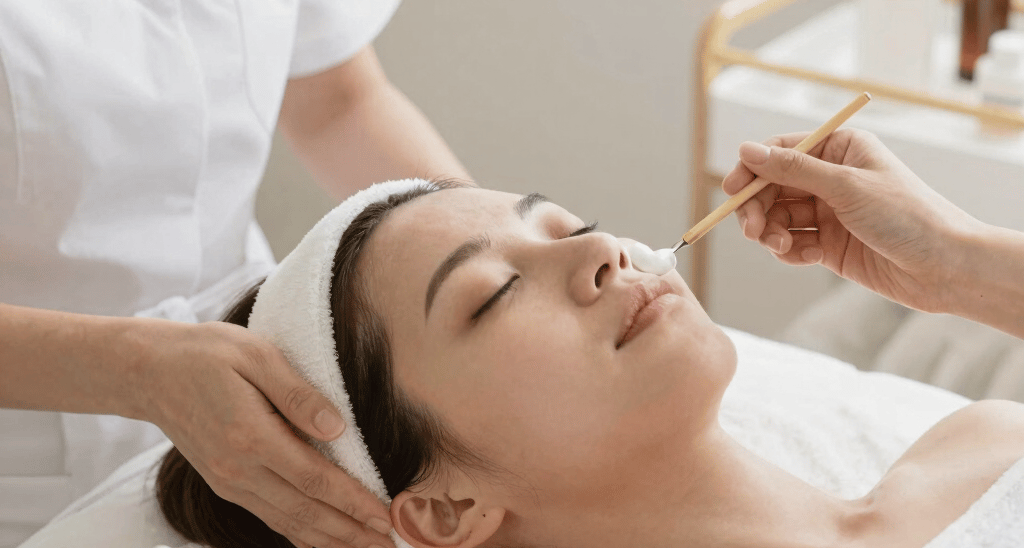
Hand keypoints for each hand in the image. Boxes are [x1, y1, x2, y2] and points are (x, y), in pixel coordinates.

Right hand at [137, 319, 394, 547]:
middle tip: (391, 543)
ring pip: (289, 522)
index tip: (387, 515)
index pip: (315, 479)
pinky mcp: (225, 484)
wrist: (149, 373)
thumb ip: (297, 393)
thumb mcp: (256, 355)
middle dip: (352, 532)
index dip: (354, 501)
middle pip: (306, 512)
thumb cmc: (206, 354)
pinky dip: (301, 533)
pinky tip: (324, 539)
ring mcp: (230, 482)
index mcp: (251, 437)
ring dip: (331, 539)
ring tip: (368, 547)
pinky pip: (270, 517)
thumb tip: (338, 429)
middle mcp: (239, 470)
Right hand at [721, 128, 980, 312]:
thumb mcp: (846, 187)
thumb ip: (792, 170)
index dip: (752, 170)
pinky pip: (791, 243)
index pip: (779, 151)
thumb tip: (747, 150)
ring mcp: (828, 212)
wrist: (944, 268)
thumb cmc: (907, 216)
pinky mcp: (828, 244)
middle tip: (752, 230)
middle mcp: (830, 178)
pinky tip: (808, 257)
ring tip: (783, 246)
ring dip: (771, 233)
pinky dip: (790, 251)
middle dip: (757, 208)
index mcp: (839, 149)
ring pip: (777, 217)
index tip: (732, 191)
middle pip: (771, 187)